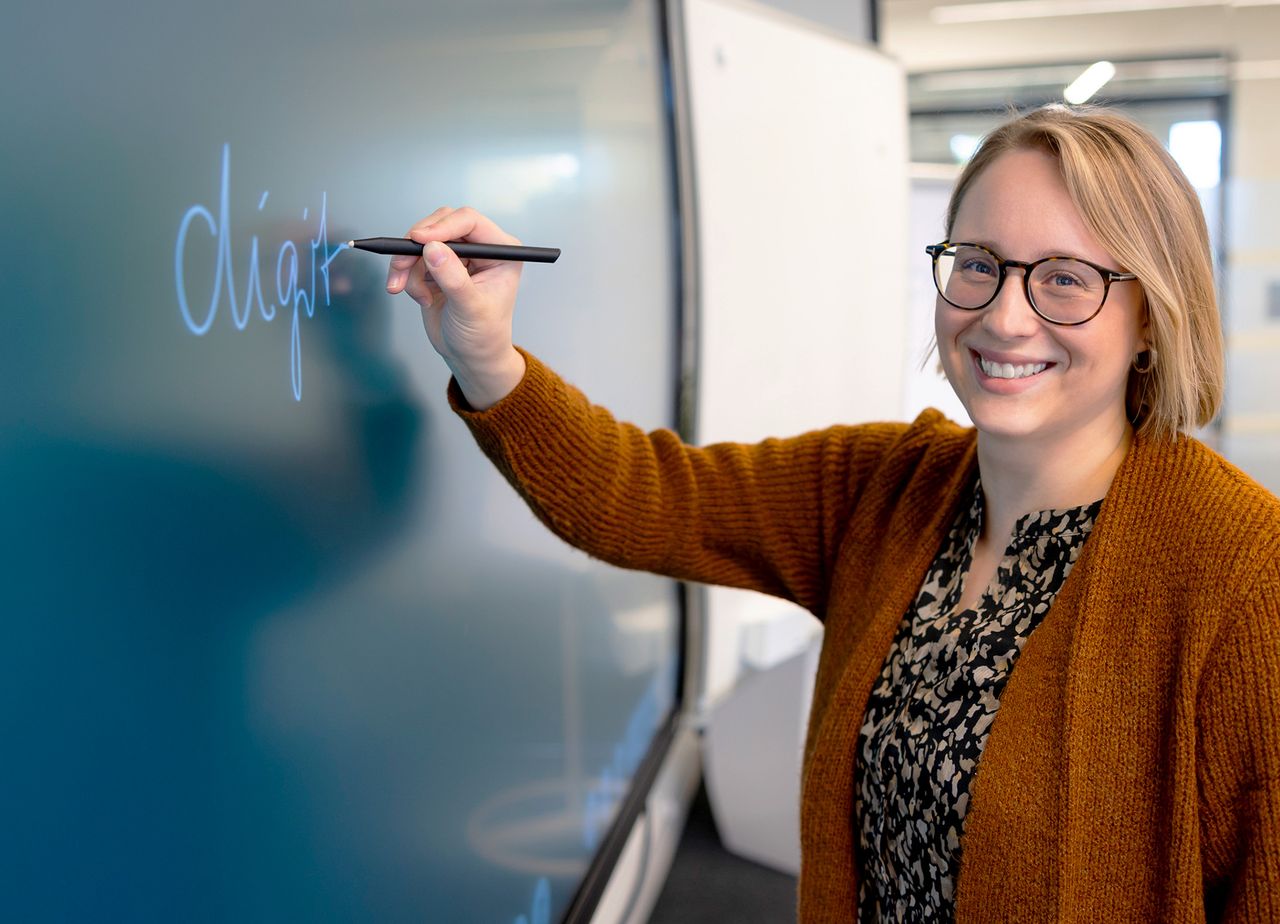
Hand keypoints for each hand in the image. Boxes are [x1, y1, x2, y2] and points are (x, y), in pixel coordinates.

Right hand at [386, 206, 525, 408]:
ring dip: (407, 265)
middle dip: (417, 245)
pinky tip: (421, 298)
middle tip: (400, 264)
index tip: (419, 240)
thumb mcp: (471, 308)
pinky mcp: (438, 266)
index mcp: (501, 251)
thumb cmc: (483, 336)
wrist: (469, 356)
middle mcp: (480, 248)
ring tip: (405, 290)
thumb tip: (433, 248)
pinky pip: (413, 259)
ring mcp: (458, 256)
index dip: (442, 226)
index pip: (470, 221)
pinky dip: (408, 276)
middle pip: (441, 224)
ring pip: (421, 242)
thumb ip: (453, 278)